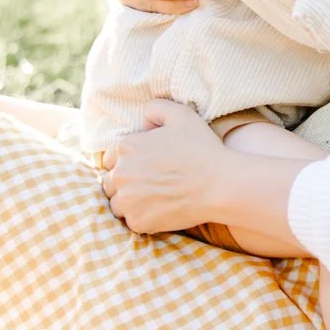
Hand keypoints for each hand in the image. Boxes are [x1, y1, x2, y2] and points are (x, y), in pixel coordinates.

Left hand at [100, 102, 229, 234]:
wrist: (219, 185)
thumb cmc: (201, 149)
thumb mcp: (181, 115)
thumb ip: (156, 108)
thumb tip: (143, 115)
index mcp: (126, 147)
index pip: (111, 159)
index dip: (128, 163)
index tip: (145, 168)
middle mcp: (120, 174)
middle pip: (111, 183)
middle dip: (127, 183)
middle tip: (151, 184)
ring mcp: (127, 201)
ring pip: (118, 204)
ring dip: (131, 202)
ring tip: (155, 198)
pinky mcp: (138, 222)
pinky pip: (132, 221)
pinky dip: (144, 218)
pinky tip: (162, 210)